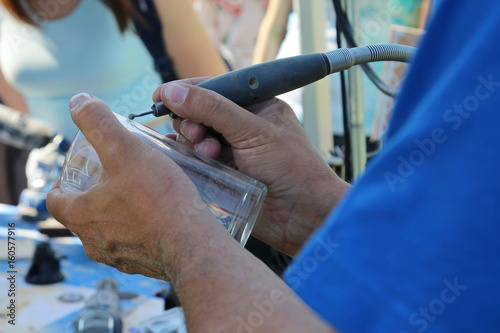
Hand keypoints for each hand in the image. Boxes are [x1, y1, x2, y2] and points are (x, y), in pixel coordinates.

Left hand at [47, 93, 226, 280]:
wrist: (194, 243)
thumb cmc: (158, 198)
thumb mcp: (125, 149)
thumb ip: (99, 123)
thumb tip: (79, 101)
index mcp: (82, 217)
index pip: (55, 200)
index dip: (62, 184)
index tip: (79, 173)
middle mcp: (95, 244)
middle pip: (84, 215)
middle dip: (96, 195)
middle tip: (115, 177)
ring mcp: (121, 258)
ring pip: (111, 231)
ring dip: (119, 214)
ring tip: (140, 194)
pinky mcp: (145, 266)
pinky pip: (136, 244)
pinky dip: (142, 230)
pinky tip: (160, 216)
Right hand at [154, 79, 349, 255]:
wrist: (303, 215)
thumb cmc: (292, 168)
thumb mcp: (253, 131)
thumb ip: (213, 109)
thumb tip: (174, 91)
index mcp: (255, 106)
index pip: (214, 89)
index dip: (186, 91)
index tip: (161, 96)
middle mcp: (240, 127)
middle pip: (198, 113)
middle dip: (192, 120)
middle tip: (198, 133)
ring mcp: (230, 151)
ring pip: (194, 138)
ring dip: (194, 142)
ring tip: (209, 153)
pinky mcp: (222, 174)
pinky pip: (195, 161)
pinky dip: (188, 158)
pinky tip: (186, 159)